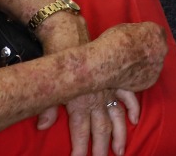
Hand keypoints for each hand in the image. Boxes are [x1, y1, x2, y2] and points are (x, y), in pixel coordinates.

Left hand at [39, 23, 166, 155]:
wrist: (68, 31)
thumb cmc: (56, 57)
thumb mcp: (49, 83)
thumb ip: (47, 107)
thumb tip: (42, 126)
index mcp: (79, 101)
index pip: (81, 132)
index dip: (81, 148)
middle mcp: (95, 97)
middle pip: (102, 129)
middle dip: (103, 148)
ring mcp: (107, 86)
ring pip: (117, 116)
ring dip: (120, 134)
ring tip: (121, 150)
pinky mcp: (114, 76)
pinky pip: (128, 95)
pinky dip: (132, 107)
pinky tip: (134, 118)